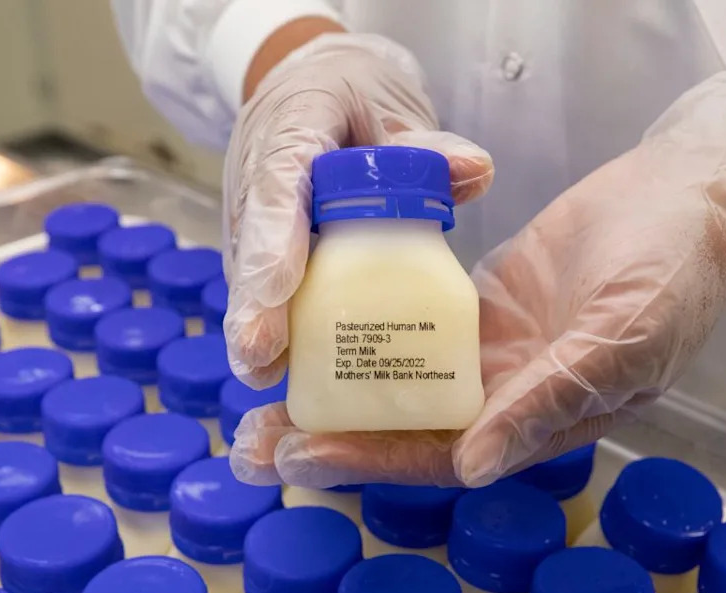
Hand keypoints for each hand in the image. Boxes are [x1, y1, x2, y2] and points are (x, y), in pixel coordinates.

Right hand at [223, 32, 493, 385]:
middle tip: (260, 357)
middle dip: (253, 302)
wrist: (308, 86)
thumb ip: (427, 145)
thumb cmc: (353, 96)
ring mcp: (252, 207)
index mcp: (291, 127)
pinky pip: (261, 276)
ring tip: (266, 373)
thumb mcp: (391, 106)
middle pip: (251, 240)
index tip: (278, 289)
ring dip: (255, 320)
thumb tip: (476, 171)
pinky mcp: (259, 236)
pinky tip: (281, 362)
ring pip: (248, 265)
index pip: (277, 183)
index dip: (276, 240)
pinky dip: (270, 316)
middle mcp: (258, 172)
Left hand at [229, 71, 725, 487]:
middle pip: (410, 428)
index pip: (447, 458)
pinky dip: (369, 330)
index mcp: (544, 420)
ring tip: (268, 390)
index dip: (375, 461)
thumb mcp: (621, 337)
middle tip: (254, 438)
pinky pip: (416, 321)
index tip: (304, 455)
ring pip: (404, 380)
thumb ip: (551, 398)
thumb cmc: (674, 272)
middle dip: (335, 436)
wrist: (688, 199)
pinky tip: (320, 328)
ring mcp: (493, 349)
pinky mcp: (482, 303)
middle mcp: (510, 396)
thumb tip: (475, 462)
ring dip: (341, 388)